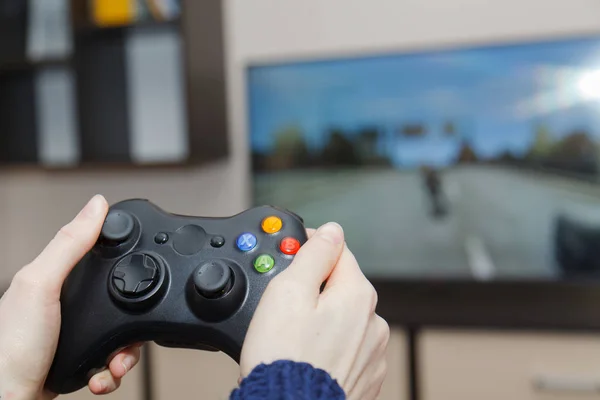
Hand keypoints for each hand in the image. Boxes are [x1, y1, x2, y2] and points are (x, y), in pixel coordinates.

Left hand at [0, 195, 141, 399]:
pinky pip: (111, 362)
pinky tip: (101, 375)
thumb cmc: (9, 348)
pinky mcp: (80, 360)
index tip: (139, 270)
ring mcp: (75, 334)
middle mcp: (68, 306)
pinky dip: (111, 373)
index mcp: (58, 279)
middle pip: (120, 303)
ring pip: (121, 336)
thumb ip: (69, 244)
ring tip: (114, 363)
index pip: (102, 259)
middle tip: (127, 333)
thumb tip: (96, 205)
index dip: (126, 264)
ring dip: (125, 354)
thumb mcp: (40, 285)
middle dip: (130, 323)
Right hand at [240, 222, 389, 399]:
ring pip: (343, 319)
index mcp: (357, 294)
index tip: (289, 256)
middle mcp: (373, 322)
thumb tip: (331, 230)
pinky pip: (345, 349)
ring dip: (322, 320)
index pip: (337, 249)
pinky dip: (329, 349)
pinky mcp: (364, 378)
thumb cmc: (284, 357)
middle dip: (314, 288)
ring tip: (293, 337)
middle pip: (340, 286)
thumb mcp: (289, 290)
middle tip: (283, 305)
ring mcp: (371, 353)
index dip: (309, 247)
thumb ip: (314, 254)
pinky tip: (307, 357)